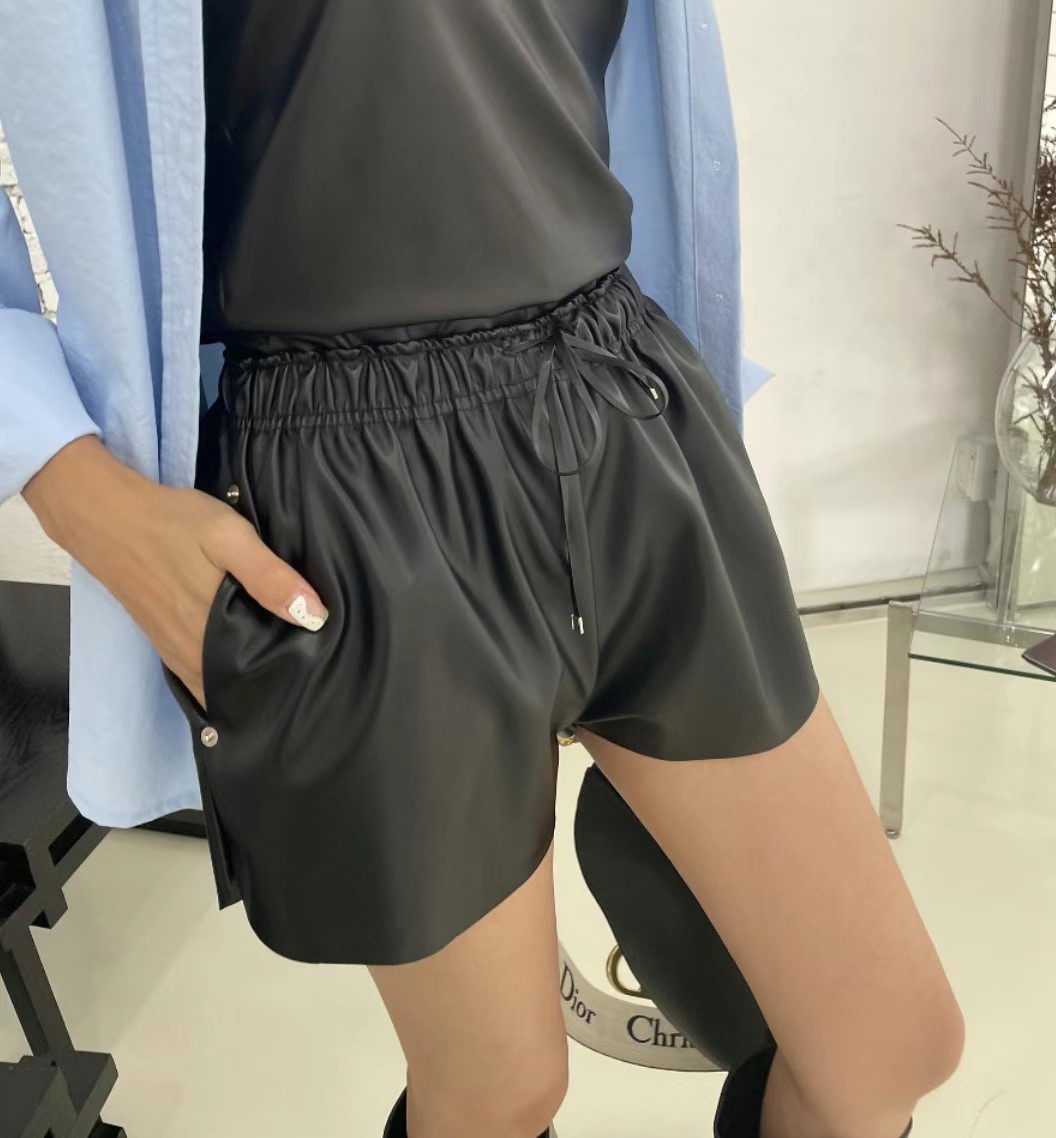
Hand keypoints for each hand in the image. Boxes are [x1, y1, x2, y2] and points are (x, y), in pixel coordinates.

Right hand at [23, 436, 327, 710]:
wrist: (106, 517)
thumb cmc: (172, 525)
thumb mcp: (229, 538)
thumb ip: (269, 577)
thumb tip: (316, 618)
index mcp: (213, 639)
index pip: (263, 680)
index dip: (294, 678)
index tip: (323, 668)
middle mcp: (193, 657)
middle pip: (244, 686)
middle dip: (277, 681)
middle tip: (314, 666)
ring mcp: (176, 652)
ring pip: (223, 682)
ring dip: (252, 676)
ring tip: (290, 660)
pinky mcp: (166, 641)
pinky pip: (203, 672)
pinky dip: (227, 669)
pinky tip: (249, 651)